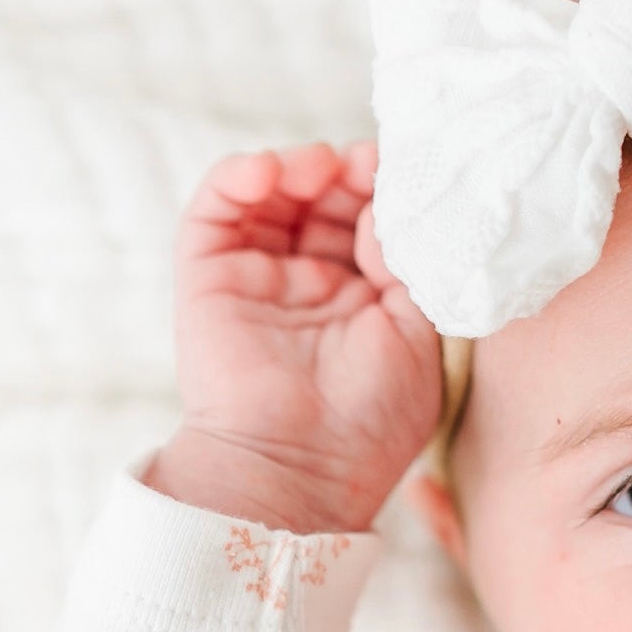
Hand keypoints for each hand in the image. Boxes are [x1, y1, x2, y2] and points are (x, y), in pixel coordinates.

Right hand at [168, 141, 440, 530]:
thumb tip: (387, 210)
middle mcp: (316, 285)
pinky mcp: (211, 274)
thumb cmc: (372, 419)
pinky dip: (238, 178)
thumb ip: (410, 268)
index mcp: (369, 301)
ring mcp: (262, 276)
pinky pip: (217, 210)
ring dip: (298, 167)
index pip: (375, 225)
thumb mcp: (420, 338)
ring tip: (322, 168)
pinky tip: (268, 172)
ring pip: (275, 196)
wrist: (301, 467)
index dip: (387, 194)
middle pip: (328, 201)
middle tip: (366, 163)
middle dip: (348, 175)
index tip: (405, 176)